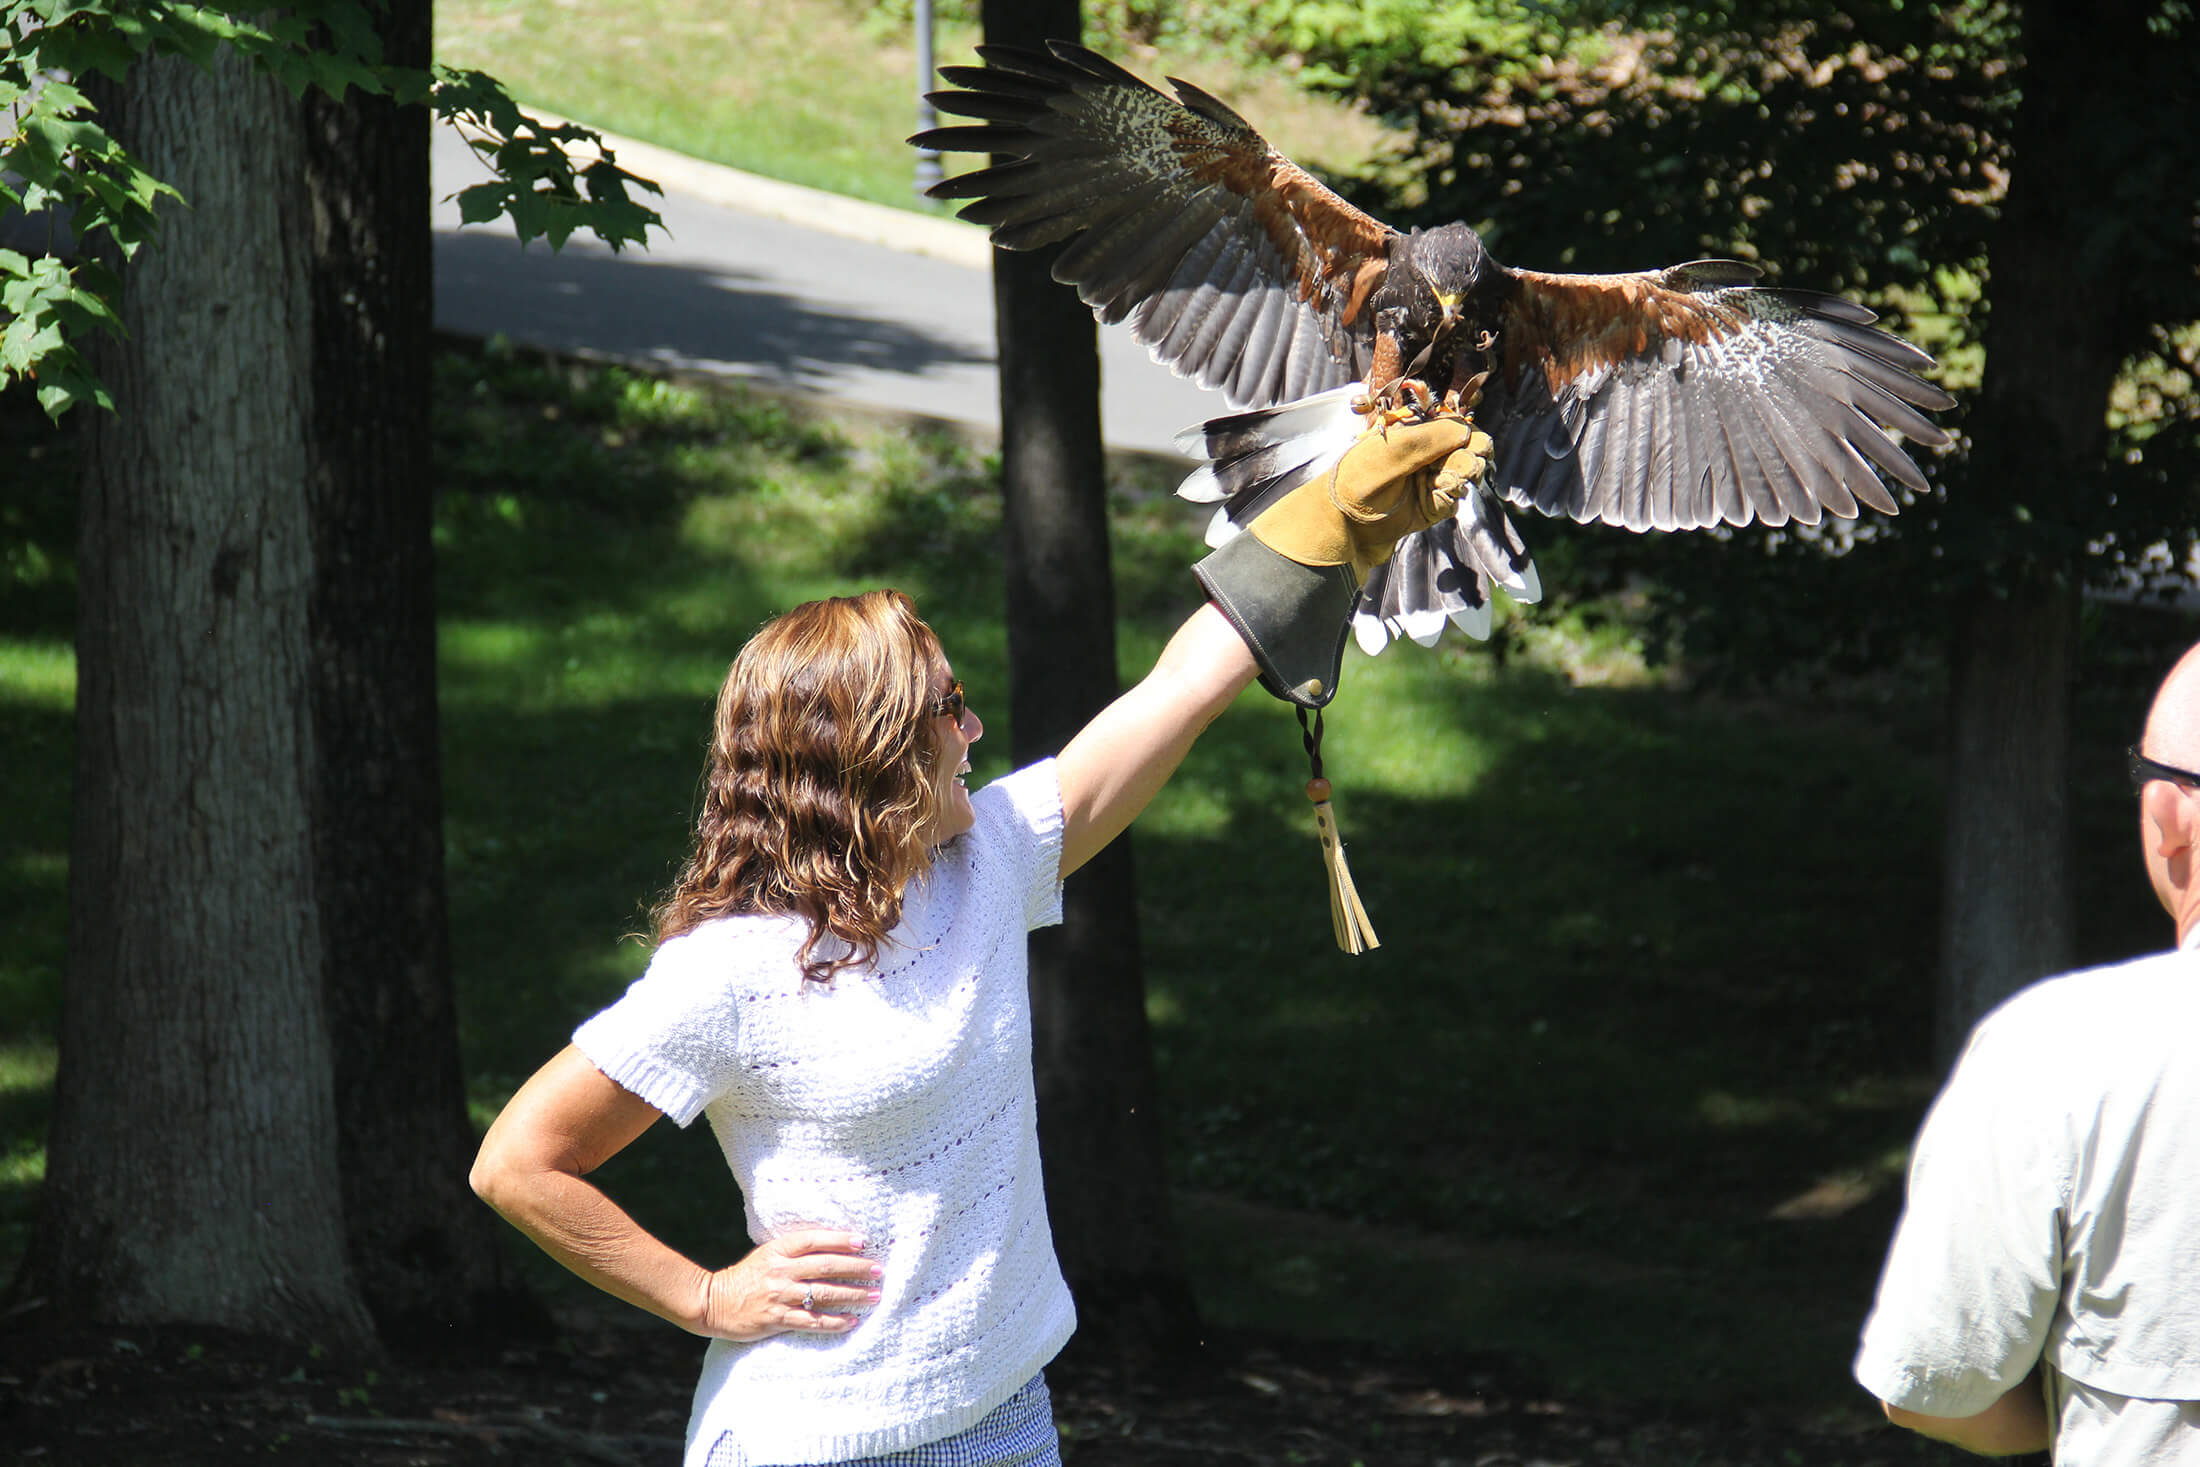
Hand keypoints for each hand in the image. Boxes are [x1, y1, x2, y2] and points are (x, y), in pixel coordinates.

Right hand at [697, 1229, 881, 1341]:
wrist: (714, 1302)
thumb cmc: (746, 1277)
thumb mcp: (767, 1254)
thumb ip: (793, 1251)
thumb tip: (830, 1247)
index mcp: (778, 1250)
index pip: (813, 1240)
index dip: (839, 1239)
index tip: (863, 1241)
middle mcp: (780, 1271)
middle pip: (824, 1266)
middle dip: (855, 1268)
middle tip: (878, 1270)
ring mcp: (779, 1295)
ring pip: (822, 1293)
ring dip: (851, 1294)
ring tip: (873, 1296)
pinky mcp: (776, 1319)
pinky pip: (811, 1321)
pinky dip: (834, 1321)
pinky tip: (851, 1321)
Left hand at [1249, 416, 1493, 579]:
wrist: (1341, 530)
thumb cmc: (1355, 485)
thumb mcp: (1388, 454)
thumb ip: (1427, 440)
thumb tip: (1466, 431)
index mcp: (1409, 430)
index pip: (1451, 422)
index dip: (1465, 431)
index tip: (1469, 441)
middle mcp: (1422, 452)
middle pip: (1467, 445)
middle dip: (1469, 455)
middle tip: (1456, 468)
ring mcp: (1427, 478)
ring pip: (1466, 471)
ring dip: (1460, 477)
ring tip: (1441, 484)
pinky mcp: (1431, 505)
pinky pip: (1455, 497)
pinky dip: (1450, 498)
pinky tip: (1434, 500)